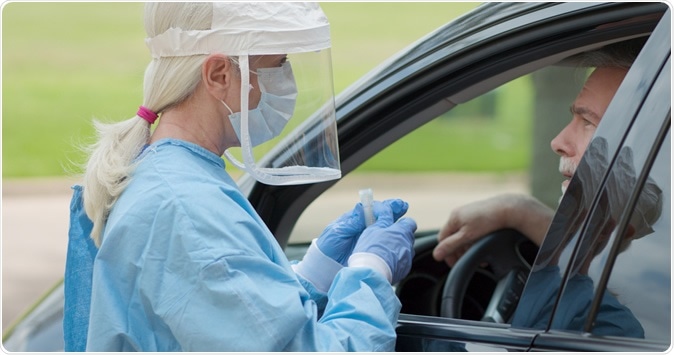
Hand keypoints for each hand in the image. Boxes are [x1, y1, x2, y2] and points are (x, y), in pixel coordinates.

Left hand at [317, 199, 408, 265]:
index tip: (396, 204)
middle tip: (404, 207)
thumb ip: (352, 222)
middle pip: (382, 217)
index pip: (372, 209)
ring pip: (384, 229)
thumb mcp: (338, 232)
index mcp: (355, 220)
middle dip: (394, 211)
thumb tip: (362, 207)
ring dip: (395, 225)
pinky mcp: (370, 251)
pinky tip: (400, 240)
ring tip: (406, 222)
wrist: (323, 267)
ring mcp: (368, 239)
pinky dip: (392, 241)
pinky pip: (383, 244)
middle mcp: (363, 228)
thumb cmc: (327, 247)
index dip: (385, 206)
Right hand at [348, 200, 416, 283]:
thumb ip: (383, 218)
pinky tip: (384, 262)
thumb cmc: (371, 249)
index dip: (402, 223)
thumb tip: (385, 208)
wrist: (371, 273)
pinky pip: (402, 262)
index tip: (393, 225)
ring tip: (383, 252)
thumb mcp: (374, 228)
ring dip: (397, 249)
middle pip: (408, 237)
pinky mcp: (404, 270)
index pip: (410, 222)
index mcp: (402, 231)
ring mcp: (407, 258)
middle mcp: (408, 244)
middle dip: (399, 236)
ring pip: (405, 250)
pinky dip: (396, 261)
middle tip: (385, 238)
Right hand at [432, 194, 552, 265]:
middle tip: (466, 260)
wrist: (509, 209)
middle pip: (453, 238)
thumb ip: (451, 245)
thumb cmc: (488, 221)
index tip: (454, 263)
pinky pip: (472, 231)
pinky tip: (483, 245)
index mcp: (453, 218)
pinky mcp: (479, 215)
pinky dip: (475, 240)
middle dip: (459, 251)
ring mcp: (469, 214)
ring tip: (478, 255)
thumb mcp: (467, 236)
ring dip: (468, 247)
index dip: (446, 252)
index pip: (442, 239)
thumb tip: (436, 255)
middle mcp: (459, 214)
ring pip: (463, 235)